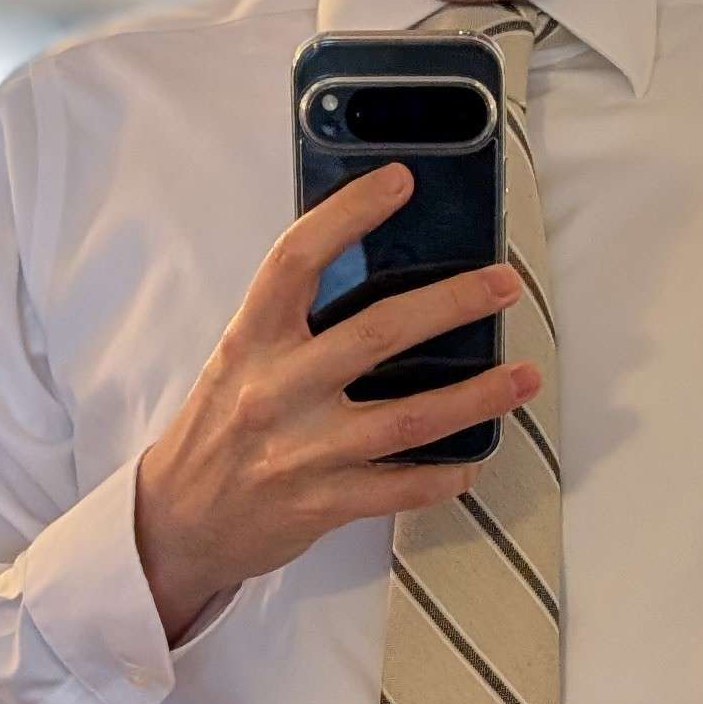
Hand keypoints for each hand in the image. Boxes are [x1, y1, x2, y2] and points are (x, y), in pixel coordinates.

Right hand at [132, 170, 539, 641]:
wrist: (178, 522)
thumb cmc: (218, 430)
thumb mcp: (240, 361)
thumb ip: (294, 323)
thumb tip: (376, 272)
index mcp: (253, 341)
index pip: (296, 260)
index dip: (348, 214)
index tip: (400, 181)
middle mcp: (277, 390)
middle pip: (377, 334)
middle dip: (451, 304)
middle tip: (503, 284)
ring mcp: (302, 451)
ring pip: (406, 418)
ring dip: (475, 397)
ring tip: (524, 378)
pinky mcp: (321, 504)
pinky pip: (399, 488)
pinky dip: (444, 476)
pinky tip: (473, 460)